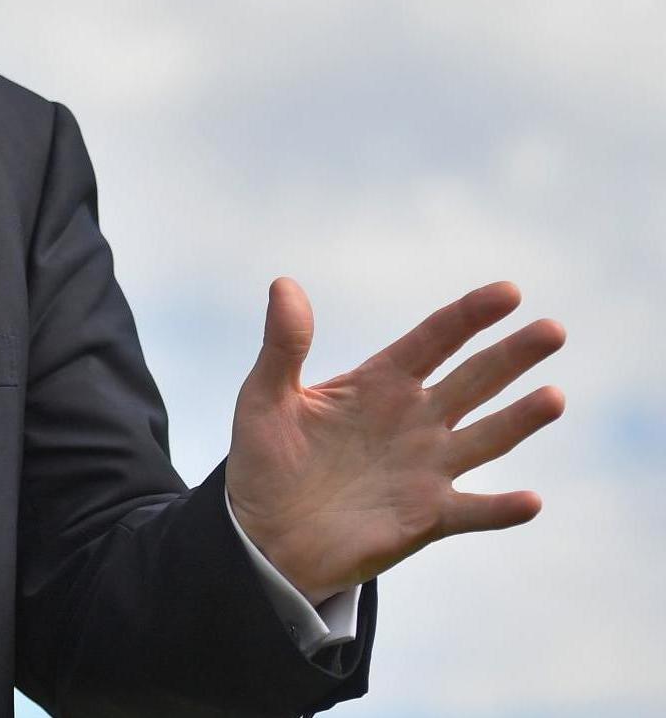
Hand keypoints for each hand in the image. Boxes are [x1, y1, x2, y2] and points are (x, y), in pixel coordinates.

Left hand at [226, 277, 565, 605]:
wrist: (266, 535)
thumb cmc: (266, 460)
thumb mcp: (266, 397)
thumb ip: (283, 344)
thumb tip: (285, 284)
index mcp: (380, 384)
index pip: (434, 340)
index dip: (469, 315)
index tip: (509, 292)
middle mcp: (415, 420)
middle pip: (474, 380)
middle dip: (512, 355)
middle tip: (552, 330)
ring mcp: (427, 468)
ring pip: (486, 438)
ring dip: (520, 420)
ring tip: (554, 397)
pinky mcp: (428, 517)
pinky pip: (474, 511)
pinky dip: (501, 508)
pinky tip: (529, 500)